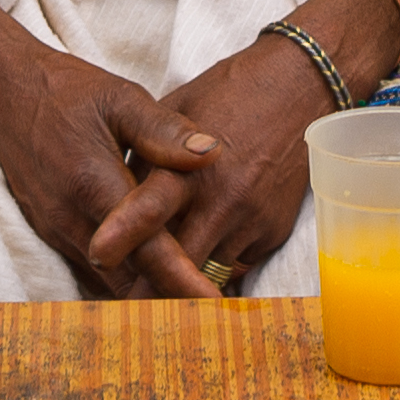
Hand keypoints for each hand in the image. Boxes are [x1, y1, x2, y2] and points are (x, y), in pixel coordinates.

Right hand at [0, 0, 219, 290]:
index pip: (146, 249)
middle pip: (126, 282)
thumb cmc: (66, 90)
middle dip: (167, 301)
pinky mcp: (48, 231)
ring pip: (105, 282)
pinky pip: (90, 269)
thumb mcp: (120, 97)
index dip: (182, 281)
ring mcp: (54, 230)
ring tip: (190, 305)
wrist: (0, 89)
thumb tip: (213, 153)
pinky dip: (121, 278)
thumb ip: (164, 131)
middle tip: (215, 315)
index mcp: (93, 185)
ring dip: (144, 294)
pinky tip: (151, 277)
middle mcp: (69, 220)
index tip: (215, 305)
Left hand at [91, 0, 399, 295]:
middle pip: (180, 263)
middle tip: (118, 312)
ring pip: (208, 275)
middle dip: (149, 291)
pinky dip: (214, 262)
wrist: (302, 86)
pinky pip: (235, 265)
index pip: (151, 206)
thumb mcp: (177, 112)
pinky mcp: (273, 233)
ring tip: (156, 294)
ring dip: (182, 282)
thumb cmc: (230, 94)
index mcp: (190, 166)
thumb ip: (145, 156)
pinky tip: (204, 246)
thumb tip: (110, 197)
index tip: (97, 255)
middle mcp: (223, 199)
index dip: (123, 234)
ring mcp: (252, 220)